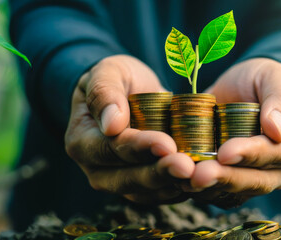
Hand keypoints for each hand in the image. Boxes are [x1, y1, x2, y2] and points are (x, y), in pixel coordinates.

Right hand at [65, 55, 194, 203]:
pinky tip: (198, 182)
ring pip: (146, 192)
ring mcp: (118, 182)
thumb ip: (104, 93)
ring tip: (197, 176)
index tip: (166, 144)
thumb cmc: (116, 79)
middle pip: (128, 178)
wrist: (127, 94)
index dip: (139, 148)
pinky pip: (159, 194)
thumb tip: (111, 124)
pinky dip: (178, 189)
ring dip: (172, 185)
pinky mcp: (140, 187)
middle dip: (159, 173)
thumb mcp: (107, 73)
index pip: (111, 148)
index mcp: (83, 141)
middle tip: (186, 167)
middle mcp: (96, 169)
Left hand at [188, 58, 280, 207]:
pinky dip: (201, 190)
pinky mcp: (233, 183)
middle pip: (256, 181)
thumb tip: (277, 131)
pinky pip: (219, 193)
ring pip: (235, 192)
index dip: (252, 155)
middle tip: (200, 175)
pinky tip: (181, 182)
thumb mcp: (275, 77)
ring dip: (210, 188)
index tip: (226, 152)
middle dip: (226, 179)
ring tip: (185, 180)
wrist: (240, 89)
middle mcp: (280, 168)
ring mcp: (256, 178)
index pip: (278, 154)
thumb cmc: (262, 80)